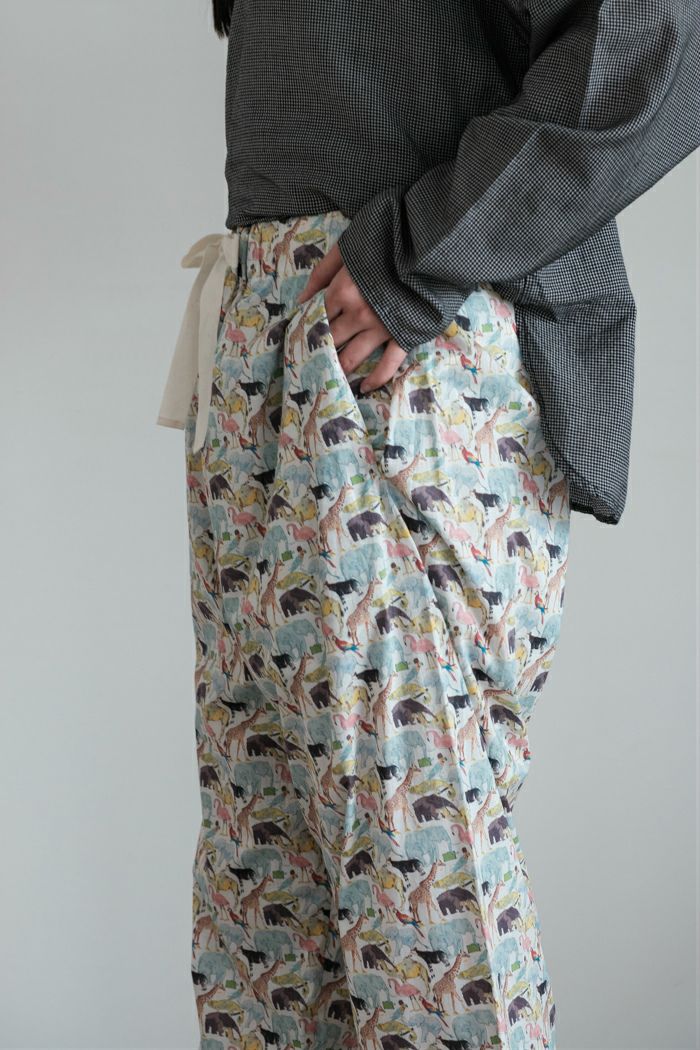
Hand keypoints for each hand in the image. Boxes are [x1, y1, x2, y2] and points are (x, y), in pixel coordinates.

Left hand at [296, 242, 406, 392]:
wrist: (430, 246)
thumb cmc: (388, 240)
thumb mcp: (349, 247)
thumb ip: (322, 273)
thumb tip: (301, 300)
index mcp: (341, 291)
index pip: (316, 317)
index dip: (307, 327)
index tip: (300, 339)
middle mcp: (357, 314)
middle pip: (331, 339)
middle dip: (319, 351)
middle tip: (310, 364)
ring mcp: (381, 328)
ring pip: (352, 357)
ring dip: (339, 368)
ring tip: (330, 378)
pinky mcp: (403, 336)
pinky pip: (388, 365)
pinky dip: (376, 379)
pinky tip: (364, 388)